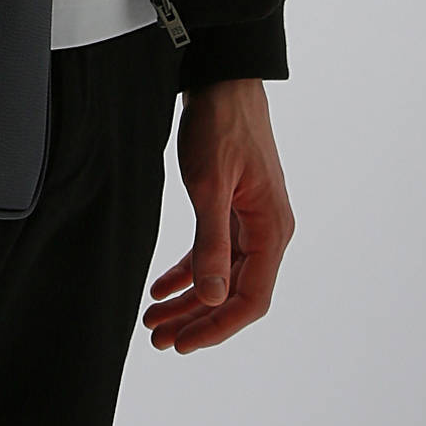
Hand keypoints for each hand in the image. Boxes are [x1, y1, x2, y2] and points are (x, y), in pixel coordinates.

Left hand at [142, 77, 294, 352]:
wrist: (223, 82)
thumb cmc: (221, 126)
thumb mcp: (209, 185)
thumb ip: (211, 244)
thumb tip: (211, 298)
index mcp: (272, 231)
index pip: (250, 300)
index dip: (216, 328)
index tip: (181, 344)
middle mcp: (268, 232)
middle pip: (234, 295)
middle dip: (196, 321)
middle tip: (158, 339)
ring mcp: (252, 221)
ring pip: (221, 277)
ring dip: (189, 301)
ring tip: (153, 321)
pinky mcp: (235, 208)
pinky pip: (214, 252)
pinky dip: (188, 271)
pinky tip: (160, 287)